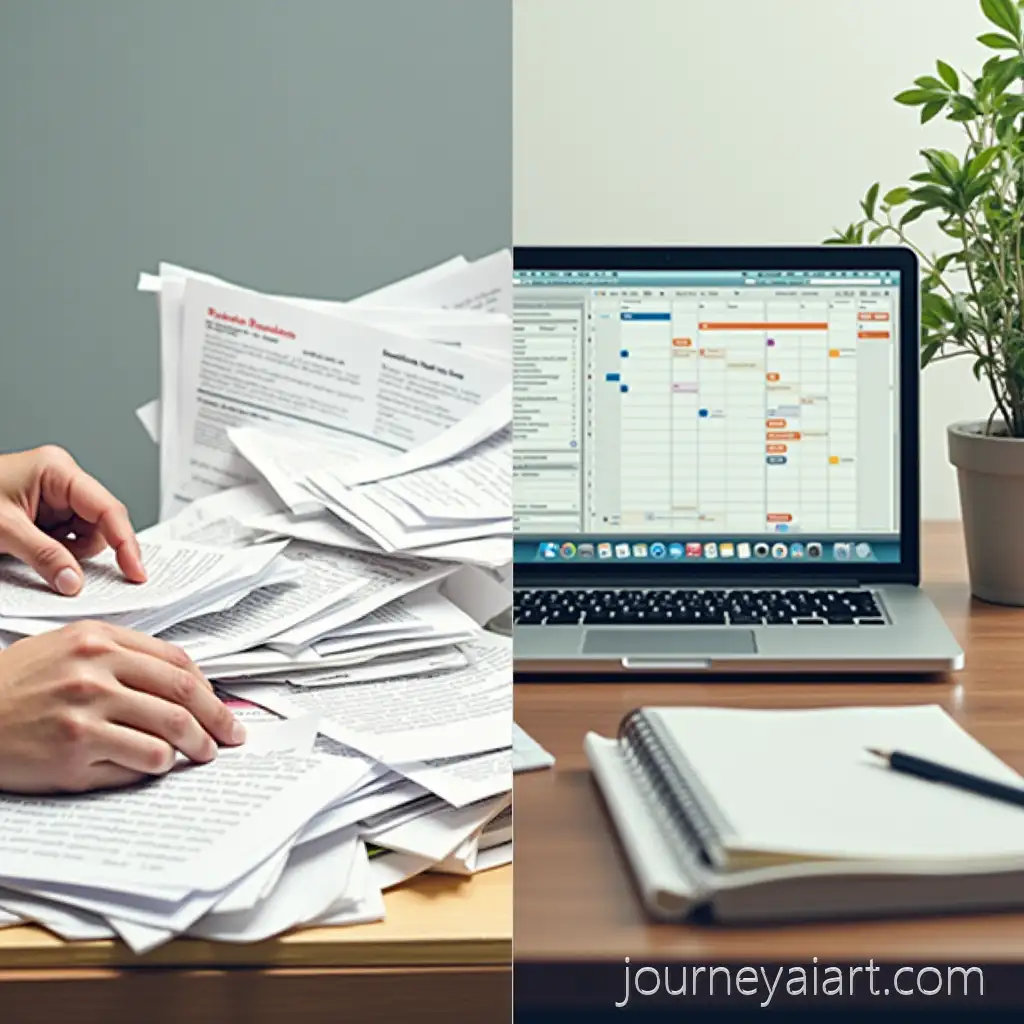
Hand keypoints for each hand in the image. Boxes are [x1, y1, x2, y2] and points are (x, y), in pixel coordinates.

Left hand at [0, 445, 145, 595]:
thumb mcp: (2, 530)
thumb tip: (74, 580)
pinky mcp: (43, 515)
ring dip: (69, 555)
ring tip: (34, 554)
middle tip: (73, 573)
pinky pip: (67, 540)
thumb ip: (44, 556)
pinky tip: (35, 554)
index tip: (135, 571)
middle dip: (87, 551)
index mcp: (57, 470)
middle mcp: (60, 481)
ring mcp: (53, 498)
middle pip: (100, 523)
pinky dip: (58, 555)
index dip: (126, 543)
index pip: (107, 509)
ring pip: (85, 536)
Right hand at [0, 621, 245, 793]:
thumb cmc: (15, 685)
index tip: (220, 704)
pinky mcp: (74, 751)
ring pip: (171, 730)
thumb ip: (121, 657)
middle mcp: (95, 670)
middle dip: (217, 719)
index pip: (176, 662)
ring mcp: (85, 712)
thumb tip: (181, 683)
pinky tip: (159, 766)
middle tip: (230, 735)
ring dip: (196, 746)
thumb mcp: (66, 648)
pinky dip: (159, 765)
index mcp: (98, 639)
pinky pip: (142, 760)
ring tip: (202, 754)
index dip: (208, 687)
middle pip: (183, 694)